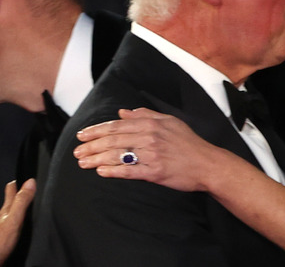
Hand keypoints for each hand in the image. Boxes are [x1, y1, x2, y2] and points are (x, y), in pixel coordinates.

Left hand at [0, 179, 35, 266]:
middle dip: (17, 192)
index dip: (17, 182)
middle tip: (23, 185)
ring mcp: (4, 227)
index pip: (11, 190)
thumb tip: (30, 183)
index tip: (22, 176)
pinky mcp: (7, 237)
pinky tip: (22, 224)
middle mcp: (4, 217)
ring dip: (19, 206)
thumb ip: (22, 201)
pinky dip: (20, 220)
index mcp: (7, 209)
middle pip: (11, 201)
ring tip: (24, 202)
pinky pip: (15, 224)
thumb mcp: (14, 218)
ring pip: (13, 212)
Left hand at [74, 108, 222, 191]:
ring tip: (82, 163)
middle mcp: (150, 137)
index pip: (118, 125)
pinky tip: (101, 172)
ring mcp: (152, 155)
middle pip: (114, 140)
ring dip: (97, 159)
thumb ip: (146, 115)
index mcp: (152, 124)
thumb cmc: (189, 143)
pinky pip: (129, 171)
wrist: (207, 164)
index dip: (97, 130)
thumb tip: (123, 112)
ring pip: (118, 155)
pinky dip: (113, 172)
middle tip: (76, 152)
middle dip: (91, 146)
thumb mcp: (170, 122)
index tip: (82, 135)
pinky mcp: (155, 172)